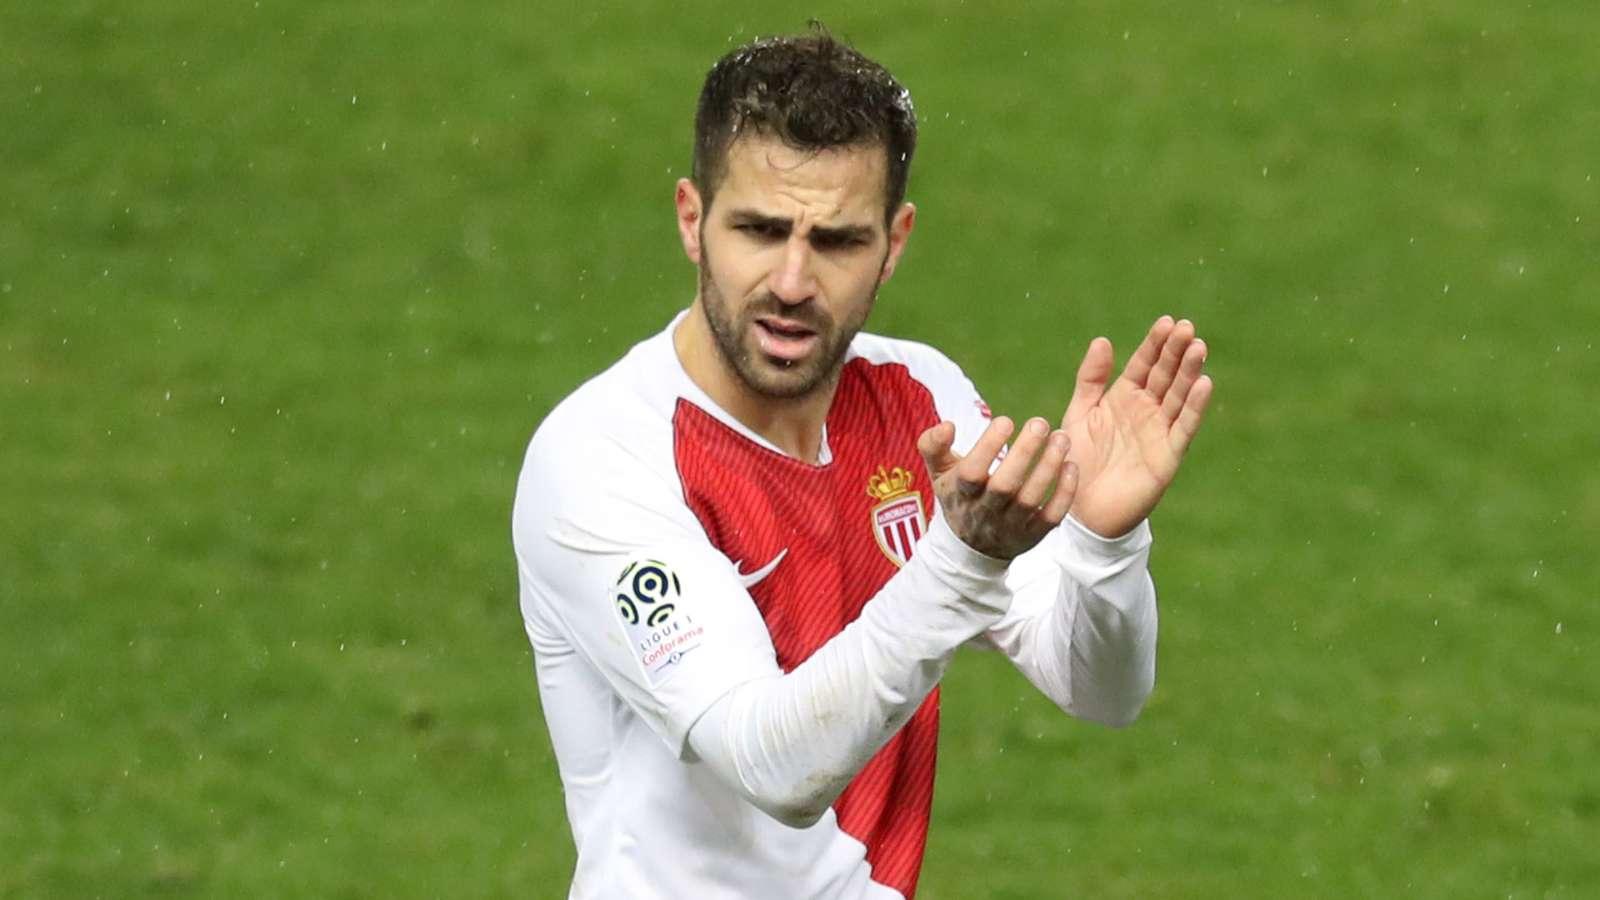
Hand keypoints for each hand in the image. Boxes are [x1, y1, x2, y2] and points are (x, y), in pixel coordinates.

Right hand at [917, 415, 1077, 559]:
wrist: (972, 549)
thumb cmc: (959, 496)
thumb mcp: (939, 473)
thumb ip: (933, 445)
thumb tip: (948, 424)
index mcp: (960, 493)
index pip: (971, 472)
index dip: (988, 447)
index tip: (1005, 420)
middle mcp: (985, 512)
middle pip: (1004, 486)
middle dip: (1024, 453)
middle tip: (1040, 423)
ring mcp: (1010, 526)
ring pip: (1031, 499)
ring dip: (1049, 467)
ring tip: (1062, 438)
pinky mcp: (1033, 535)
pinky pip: (1051, 516)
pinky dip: (1064, 492)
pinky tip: (1071, 466)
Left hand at [1060, 316, 1212, 537]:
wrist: (1082, 509)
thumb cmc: (1078, 460)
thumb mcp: (1080, 413)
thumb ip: (1090, 379)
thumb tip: (1102, 339)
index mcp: (1124, 397)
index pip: (1144, 364)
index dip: (1155, 344)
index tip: (1167, 322)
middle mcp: (1146, 411)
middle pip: (1165, 375)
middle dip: (1176, 351)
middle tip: (1187, 327)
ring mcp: (1159, 431)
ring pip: (1177, 396)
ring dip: (1189, 372)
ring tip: (1198, 346)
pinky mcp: (1168, 455)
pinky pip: (1183, 427)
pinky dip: (1194, 406)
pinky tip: (1204, 383)